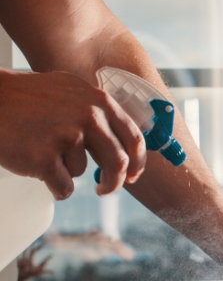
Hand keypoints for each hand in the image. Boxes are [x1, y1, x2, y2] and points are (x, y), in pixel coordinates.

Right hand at [0, 69, 145, 199]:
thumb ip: (99, 112)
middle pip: (119, 163)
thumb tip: (126, 143)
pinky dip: (53, 186)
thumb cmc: (27, 98)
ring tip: (43, 149)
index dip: (138, 162)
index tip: (133, 175)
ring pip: (82, 171)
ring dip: (66, 170)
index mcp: (100, 101)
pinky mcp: (46, 158)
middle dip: (114, 181)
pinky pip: (63, 187)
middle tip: (105, 189)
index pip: (134, 138)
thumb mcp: (72, 91)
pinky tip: (36, 166)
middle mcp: (89, 117)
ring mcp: (67, 137)